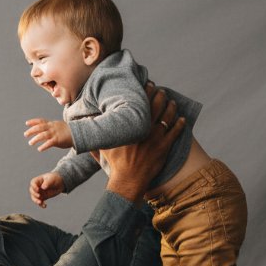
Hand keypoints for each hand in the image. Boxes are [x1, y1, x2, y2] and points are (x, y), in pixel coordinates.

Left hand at [24, 119, 72, 151]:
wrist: (79, 133)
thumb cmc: (68, 131)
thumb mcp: (59, 127)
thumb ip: (51, 129)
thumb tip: (43, 134)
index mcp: (52, 124)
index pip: (41, 121)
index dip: (33, 122)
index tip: (26, 123)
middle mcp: (52, 127)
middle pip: (39, 128)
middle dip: (31, 131)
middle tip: (25, 134)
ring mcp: (55, 133)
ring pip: (43, 135)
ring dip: (35, 139)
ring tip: (30, 143)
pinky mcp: (58, 140)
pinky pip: (49, 143)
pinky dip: (44, 146)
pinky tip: (39, 149)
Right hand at [29, 172, 64, 207]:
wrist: (60, 183)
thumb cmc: (55, 179)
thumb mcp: (52, 179)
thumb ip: (47, 183)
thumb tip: (43, 187)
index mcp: (39, 180)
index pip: (33, 182)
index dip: (34, 186)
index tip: (38, 189)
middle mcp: (37, 186)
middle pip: (32, 190)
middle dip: (34, 194)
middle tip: (39, 196)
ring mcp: (39, 192)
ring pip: (34, 197)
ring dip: (36, 201)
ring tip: (40, 203)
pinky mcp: (43, 197)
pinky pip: (40, 202)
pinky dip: (41, 205)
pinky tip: (45, 206)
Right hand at [103, 82, 184, 202]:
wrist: (128, 180)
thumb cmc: (115, 163)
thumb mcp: (102, 145)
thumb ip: (94, 131)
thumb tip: (84, 119)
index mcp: (131, 125)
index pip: (141, 101)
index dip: (146, 90)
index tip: (148, 85)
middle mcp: (145, 128)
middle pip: (157, 105)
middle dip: (160, 95)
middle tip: (161, 91)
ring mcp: (156, 138)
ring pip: (168, 116)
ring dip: (171, 107)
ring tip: (172, 102)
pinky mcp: (164, 148)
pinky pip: (175, 132)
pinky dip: (180, 124)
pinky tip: (182, 119)